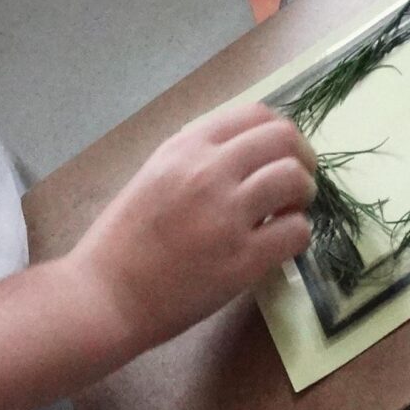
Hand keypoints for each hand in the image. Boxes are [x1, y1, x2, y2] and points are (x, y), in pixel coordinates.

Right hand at [68, 98, 314, 354]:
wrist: (107, 295)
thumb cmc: (123, 239)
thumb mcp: (154, 175)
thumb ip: (197, 157)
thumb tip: (249, 154)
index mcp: (185, 146)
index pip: (256, 115)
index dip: (279, 134)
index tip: (281, 155)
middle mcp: (209, 170)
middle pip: (284, 140)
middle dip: (302, 159)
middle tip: (297, 184)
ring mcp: (227, 214)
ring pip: (295, 180)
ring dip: (302, 195)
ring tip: (289, 214)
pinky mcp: (243, 259)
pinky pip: (296, 232)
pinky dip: (297, 235)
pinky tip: (279, 245)